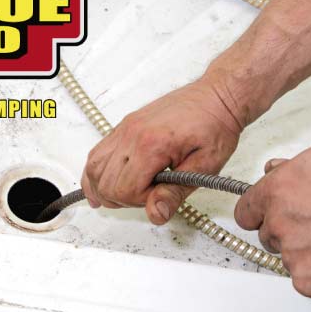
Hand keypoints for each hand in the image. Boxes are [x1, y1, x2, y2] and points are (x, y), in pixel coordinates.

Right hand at [82, 79, 241, 223]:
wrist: (216, 97)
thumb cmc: (215, 126)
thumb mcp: (205, 166)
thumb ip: (176, 192)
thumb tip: (155, 214)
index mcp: (152, 145)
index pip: (125, 190)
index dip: (141, 202)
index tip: (161, 196)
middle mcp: (132, 134)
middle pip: (106, 182)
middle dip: (124, 199)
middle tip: (149, 196)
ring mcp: (125, 128)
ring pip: (94, 168)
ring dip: (104, 188)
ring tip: (122, 198)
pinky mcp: (125, 126)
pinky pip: (97, 152)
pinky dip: (96, 172)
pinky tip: (100, 185)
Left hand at [234, 135, 310, 301]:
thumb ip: (297, 161)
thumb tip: (280, 167)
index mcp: (279, 190)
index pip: (246, 210)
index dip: (260, 212)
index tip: (269, 215)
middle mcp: (279, 223)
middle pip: (268, 234)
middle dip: (288, 230)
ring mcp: (292, 255)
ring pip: (289, 257)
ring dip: (307, 252)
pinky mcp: (308, 282)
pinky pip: (307, 279)